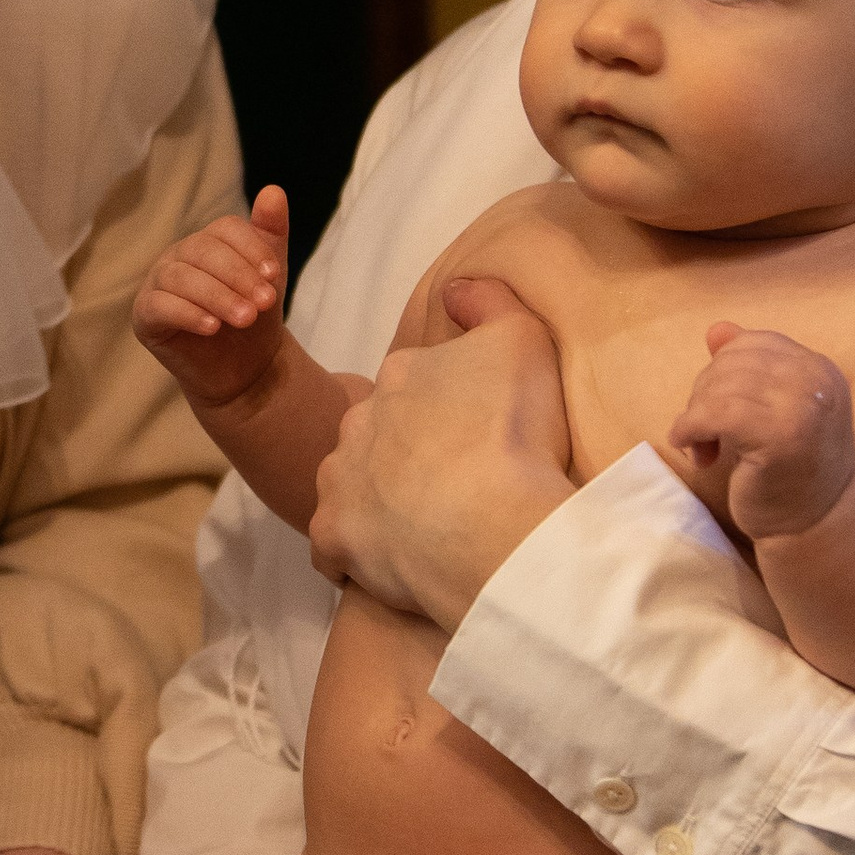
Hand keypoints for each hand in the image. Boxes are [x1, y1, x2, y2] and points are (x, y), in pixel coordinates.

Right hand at [133, 187, 290, 409]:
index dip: (252, 249)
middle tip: (265, 303)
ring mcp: (157, 284)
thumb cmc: (254, 317)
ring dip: (217, 296)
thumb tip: (274, 190)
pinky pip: (158, 306)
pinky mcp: (145, 316)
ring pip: (180, 277)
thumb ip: (271, 235)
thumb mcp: (270, 277)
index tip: (276, 277)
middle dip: (238, 276)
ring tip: (245, 318)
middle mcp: (178, 256)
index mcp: (207, 241)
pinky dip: (186, 313)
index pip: (225, 229)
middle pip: (203, 251)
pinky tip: (212, 328)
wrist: (244, 370)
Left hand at [306, 274, 573, 623]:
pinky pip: (334, 547)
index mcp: (402, 375)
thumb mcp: (523, 339)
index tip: (477, 438)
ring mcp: (338, 478)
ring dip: (378, 502)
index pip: (418, 386)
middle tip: (455, 485)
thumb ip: (489, 301)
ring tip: (426, 528)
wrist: (492, 525)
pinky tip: (391, 565)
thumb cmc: (514, 434)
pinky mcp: (331, 535)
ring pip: (350, 484)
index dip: (449, 412)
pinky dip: (356, 556)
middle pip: (380, 434)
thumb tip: (454, 289)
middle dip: (407, 454)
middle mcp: (358, 419)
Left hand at [670, 324, 854, 542]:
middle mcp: (817, 381)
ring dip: (696, 416)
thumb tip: (717, 329)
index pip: (755, 342)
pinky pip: (715, 415)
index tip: (716, 404)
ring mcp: (803, 408)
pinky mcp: (781, 437)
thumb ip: (749, 368)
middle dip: (705, 393)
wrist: (814, 525)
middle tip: (704, 432)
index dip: (722, 369)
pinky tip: (690, 449)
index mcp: (820, 368)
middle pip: (734, 362)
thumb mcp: (771, 410)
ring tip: (702, 446)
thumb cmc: (789, 469)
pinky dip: (690, 429)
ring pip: (720, 388)